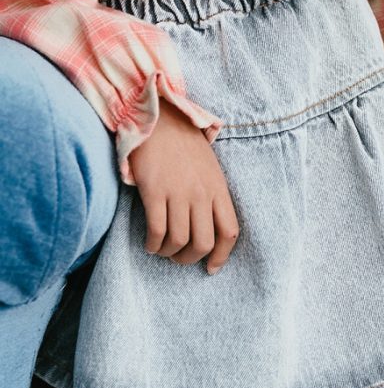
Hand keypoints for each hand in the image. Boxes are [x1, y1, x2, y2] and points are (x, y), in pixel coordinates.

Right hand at [128, 97, 239, 274]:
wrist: (159, 119)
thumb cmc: (183, 144)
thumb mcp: (208, 169)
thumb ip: (211, 195)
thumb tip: (206, 226)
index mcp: (219, 189)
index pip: (229, 232)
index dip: (221, 256)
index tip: (210, 268)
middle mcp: (201, 194)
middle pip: (203, 243)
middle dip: (189, 259)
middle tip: (178, 258)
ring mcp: (178, 193)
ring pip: (178, 241)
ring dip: (168, 253)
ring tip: (160, 249)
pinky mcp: (154, 191)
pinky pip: (156, 230)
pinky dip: (152, 244)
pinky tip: (149, 243)